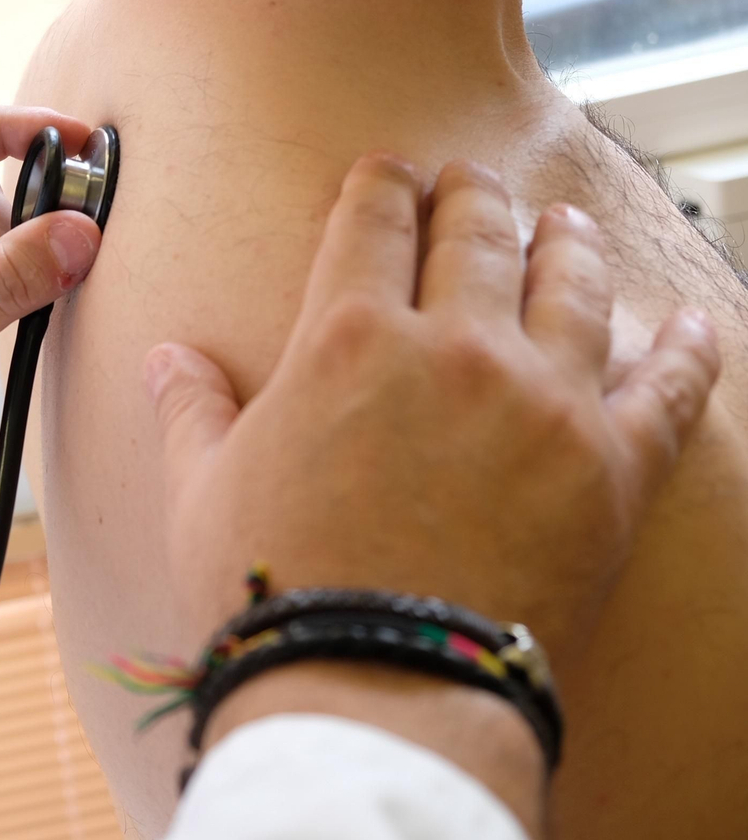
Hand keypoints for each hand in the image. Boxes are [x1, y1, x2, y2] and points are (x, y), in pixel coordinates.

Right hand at [148, 154, 719, 663]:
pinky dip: (686, 348)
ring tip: (564, 223)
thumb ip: (190, 409)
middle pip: (474, 233)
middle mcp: (452, 347)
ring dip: (566, 241)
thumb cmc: (276, 588)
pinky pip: (667, 387)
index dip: (380, 184)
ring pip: (570, 283)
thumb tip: (164, 358)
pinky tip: (693, 323)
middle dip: (470, 194)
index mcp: (345, 338)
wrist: (376, 684)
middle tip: (470, 181)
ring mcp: (542, 400)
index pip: (371, 223)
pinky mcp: (611, 467)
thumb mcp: (203, 490)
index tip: (388, 172)